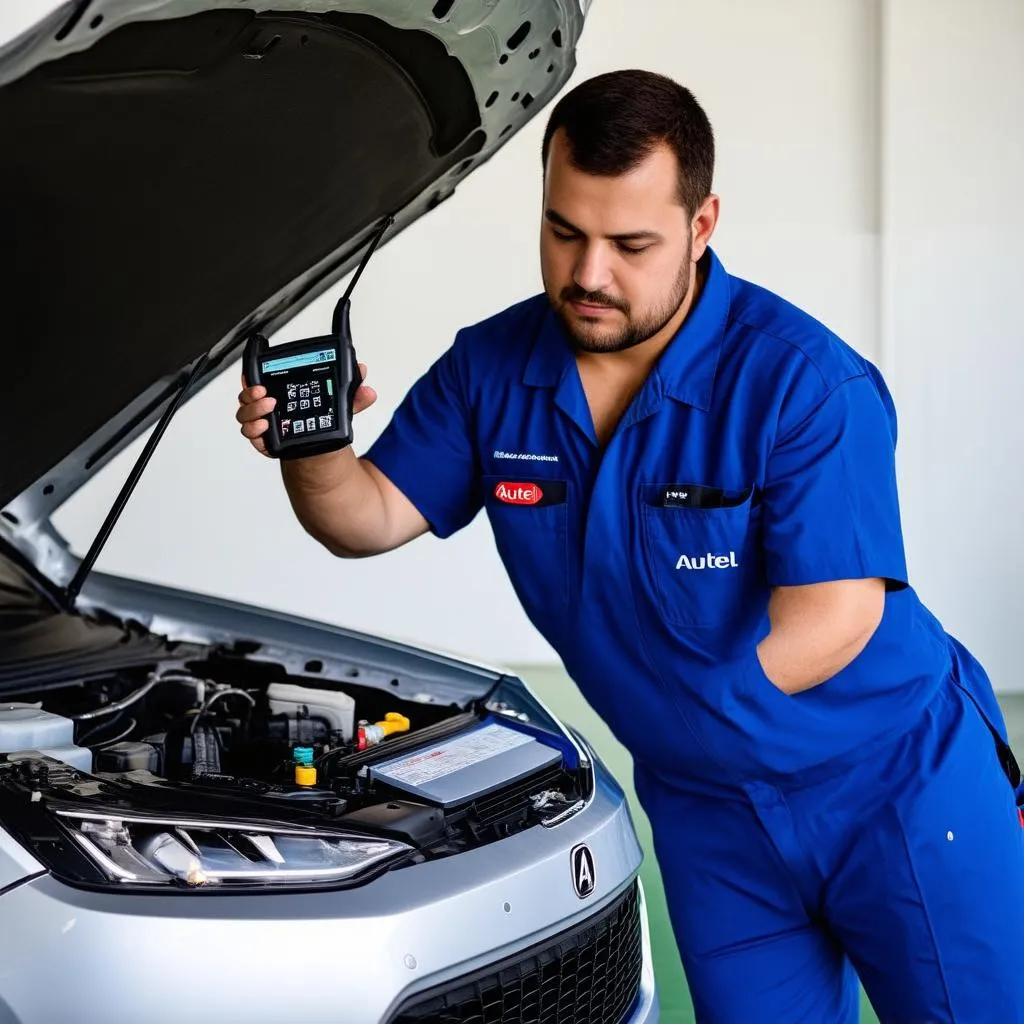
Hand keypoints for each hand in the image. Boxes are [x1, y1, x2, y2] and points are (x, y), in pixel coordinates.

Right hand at [236, 363, 377, 456]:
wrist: (320, 446)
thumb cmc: (321, 417)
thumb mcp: (337, 403)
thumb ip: (350, 391)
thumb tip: (362, 372)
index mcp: (279, 390)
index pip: (257, 378)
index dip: (250, 376)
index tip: (256, 378)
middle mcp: (266, 405)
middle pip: (247, 397)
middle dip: (252, 396)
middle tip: (266, 396)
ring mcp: (263, 423)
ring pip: (245, 416)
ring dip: (253, 413)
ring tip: (267, 415)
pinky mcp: (265, 441)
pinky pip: (252, 437)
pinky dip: (255, 433)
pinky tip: (264, 430)